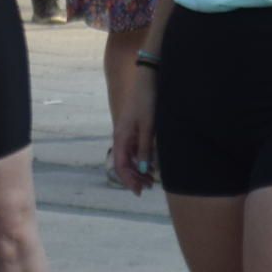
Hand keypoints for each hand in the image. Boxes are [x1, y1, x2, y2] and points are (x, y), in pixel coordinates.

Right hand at [110, 77, 158, 194]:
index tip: (139, 191)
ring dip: (138, 170)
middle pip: (123, 164)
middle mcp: (121, 137)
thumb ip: (145, 147)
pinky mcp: (135, 128)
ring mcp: (127, 133)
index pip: (120, 165)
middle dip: (134, 178)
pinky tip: (151, 164)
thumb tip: (143, 169)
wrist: (148, 80)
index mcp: (121, 137)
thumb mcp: (148, 126)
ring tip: (151, 180)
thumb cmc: (148, 101)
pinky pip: (134, 149)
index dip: (128, 180)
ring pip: (130, 157)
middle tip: (148, 188)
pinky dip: (142, 159)